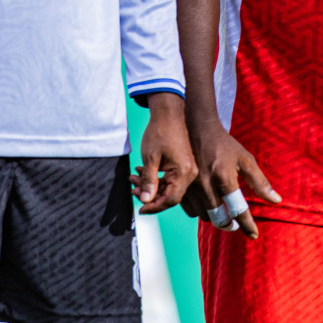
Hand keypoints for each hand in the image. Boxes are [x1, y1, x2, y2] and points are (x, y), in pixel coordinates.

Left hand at [131, 93, 197, 213]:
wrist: (169, 114)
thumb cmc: (160, 132)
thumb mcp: (150, 159)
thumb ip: (149, 181)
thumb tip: (145, 200)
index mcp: (184, 172)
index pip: (171, 199)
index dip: (154, 207)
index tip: (140, 208)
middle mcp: (189, 173)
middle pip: (169, 195)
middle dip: (149, 194)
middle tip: (133, 189)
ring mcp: (187, 169)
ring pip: (167, 187)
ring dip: (150, 185)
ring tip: (133, 178)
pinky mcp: (183, 164)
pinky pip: (169, 178)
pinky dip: (155, 178)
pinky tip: (141, 172)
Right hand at [186, 114, 279, 238]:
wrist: (196, 130)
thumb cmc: (225, 145)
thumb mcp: (245, 160)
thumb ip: (260, 182)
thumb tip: (276, 201)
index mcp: (224, 176)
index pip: (238, 208)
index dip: (247, 224)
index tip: (254, 235)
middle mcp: (205, 184)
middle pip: (219, 218)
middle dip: (230, 225)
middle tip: (237, 225)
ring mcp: (190, 188)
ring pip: (205, 217)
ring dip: (216, 219)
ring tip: (226, 214)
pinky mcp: (180, 188)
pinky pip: (191, 212)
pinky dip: (202, 213)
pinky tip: (210, 206)